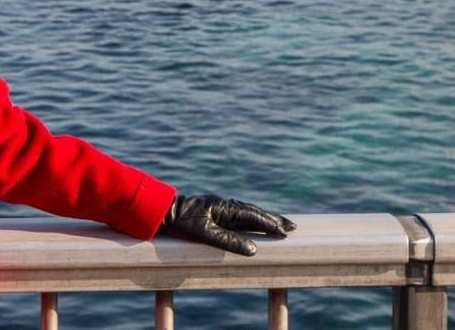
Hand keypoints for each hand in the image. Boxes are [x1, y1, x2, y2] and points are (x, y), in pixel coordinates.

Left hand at [158, 193, 295, 255]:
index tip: (286, 231)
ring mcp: (220, 206)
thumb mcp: (205, 235)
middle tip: (292, 226)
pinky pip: (240, 214)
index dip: (270, 224)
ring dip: (264, 218)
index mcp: (224, 207)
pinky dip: (253, 218)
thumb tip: (253, 249)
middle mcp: (225, 204)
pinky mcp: (215, 210)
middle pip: (254, 212)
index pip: (253, 216)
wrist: (162, 212)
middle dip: (273, 219)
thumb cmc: (181, 224)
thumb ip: (229, 242)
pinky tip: (255, 222)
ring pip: (248, 212)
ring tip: (279, 224)